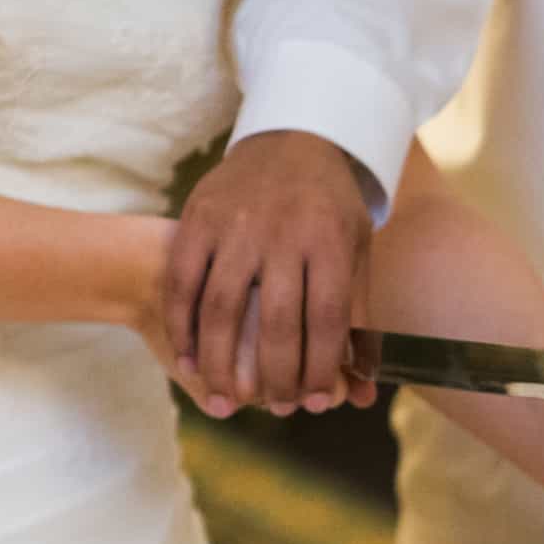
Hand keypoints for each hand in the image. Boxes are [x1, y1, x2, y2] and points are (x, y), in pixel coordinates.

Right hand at [164, 132, 376, 416]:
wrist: (294, 136)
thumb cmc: (330, 211)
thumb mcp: (356, 255)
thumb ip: (358, 324)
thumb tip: (361, 394)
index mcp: (329, 241)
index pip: (325, 321)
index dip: (319, 370)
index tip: (313, 402)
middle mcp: (282, 232)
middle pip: (275, 324)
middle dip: (275, 378)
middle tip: (277, 407)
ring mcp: (236, 223)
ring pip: (221, 309)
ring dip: (220, 364)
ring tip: (227, 398)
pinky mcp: (198, 216)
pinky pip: (182, 282)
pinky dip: (182, 327)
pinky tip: (187, 362)